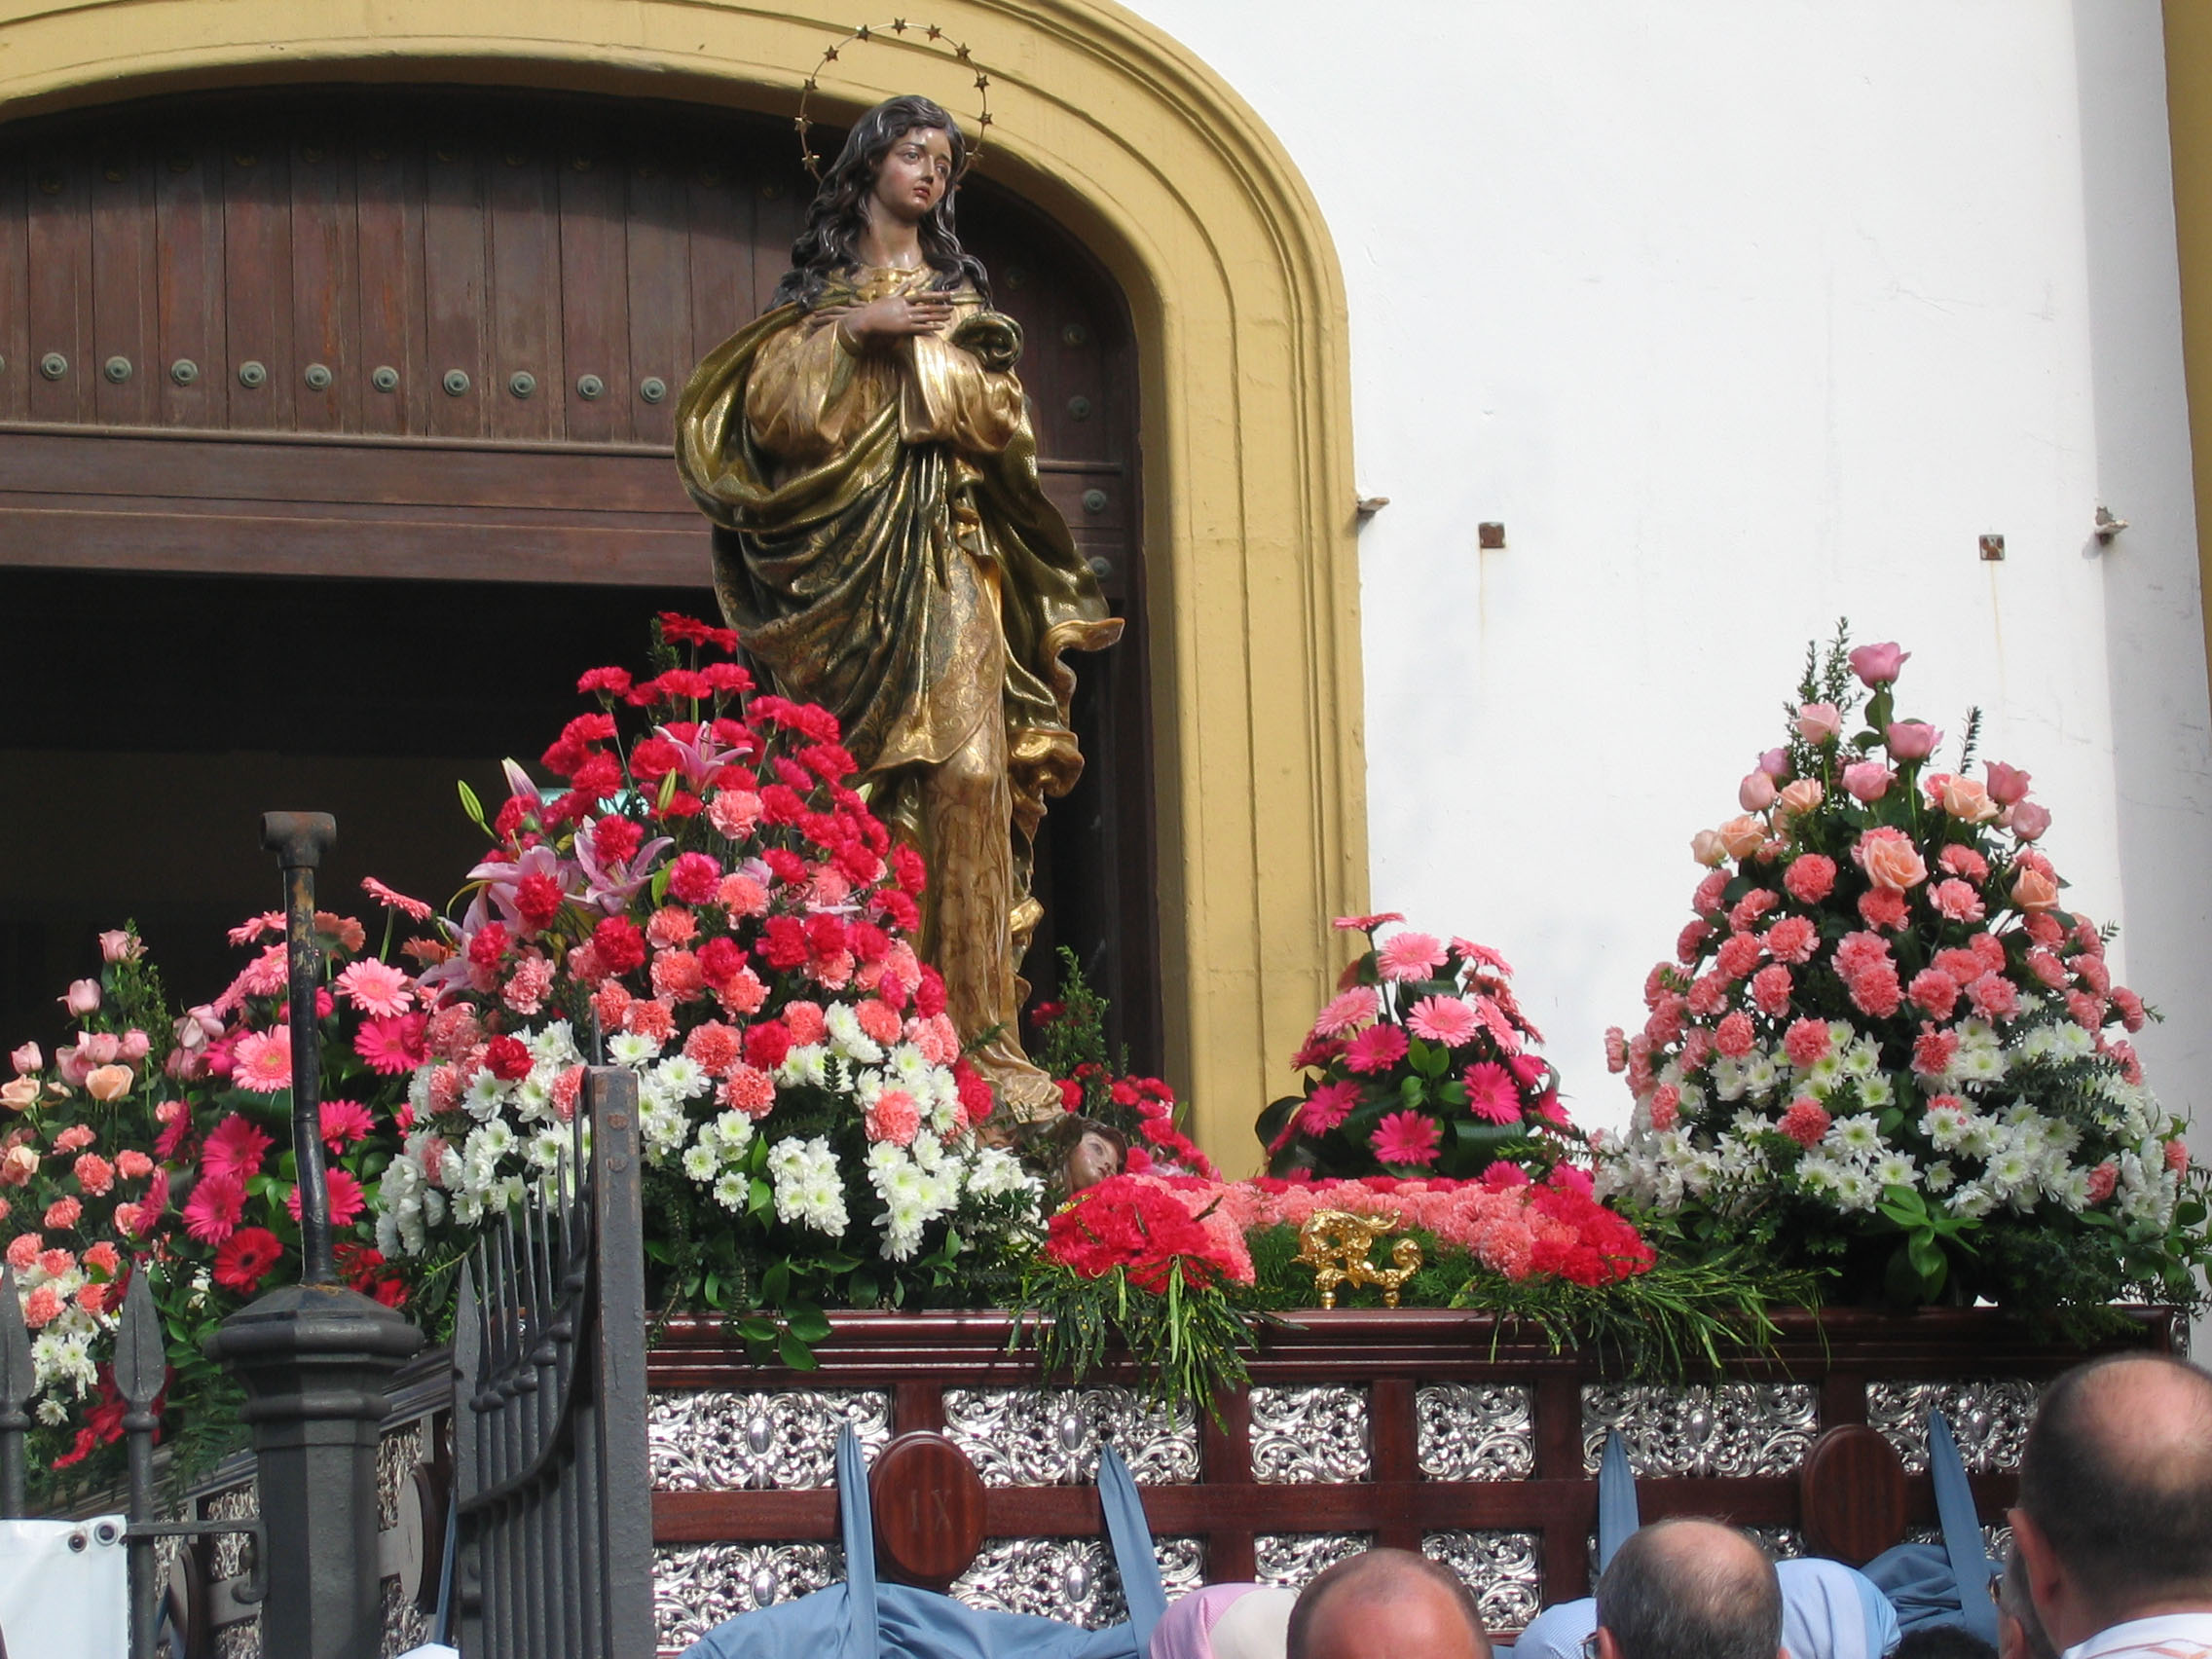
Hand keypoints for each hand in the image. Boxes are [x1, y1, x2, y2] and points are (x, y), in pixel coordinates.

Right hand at [831, 290, 956, 349]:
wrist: (866, 319)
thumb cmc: (876, 309)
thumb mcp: (889, 297)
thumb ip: (901, 290)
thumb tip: (909, 283)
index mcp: (903, 299)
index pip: (923, 296)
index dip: (936, 295)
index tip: (947, 294)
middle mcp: (906, 308)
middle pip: (928, 306)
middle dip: (941, 306)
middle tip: (953, 305)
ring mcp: (906, 318)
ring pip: (926, 316)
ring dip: (939, 316)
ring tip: (950, 316)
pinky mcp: (904, 328)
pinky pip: (921, 327)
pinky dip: (932, 327)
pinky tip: (940, 327)